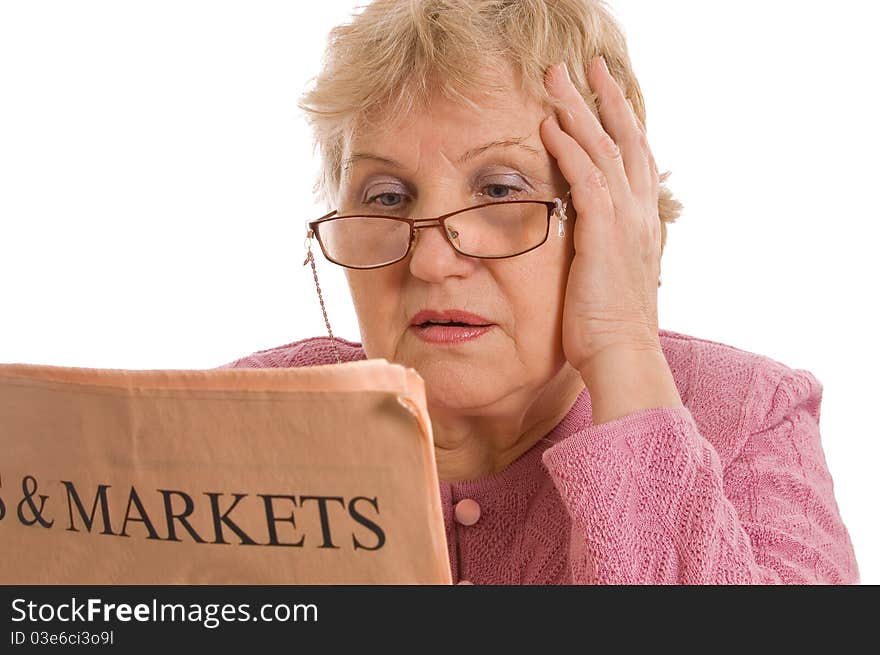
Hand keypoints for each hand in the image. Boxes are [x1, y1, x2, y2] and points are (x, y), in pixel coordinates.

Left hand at [540, 56, 662, 373]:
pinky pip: (587, 178)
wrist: (622, 356)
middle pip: (626, 139)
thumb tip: (592, 238)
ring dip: (581, 110)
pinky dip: (569, 149)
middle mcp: (640, 213)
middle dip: (605, 98)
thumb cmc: (609, 326)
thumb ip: (606, 247)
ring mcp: (626, 221)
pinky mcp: (605, 235)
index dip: (621, 121)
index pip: (635, 157)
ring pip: (605, 149)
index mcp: (642, 222)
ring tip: (558, 79)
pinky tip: (550, 126)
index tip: (605, 93)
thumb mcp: (612, 277)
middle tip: (586, 65)